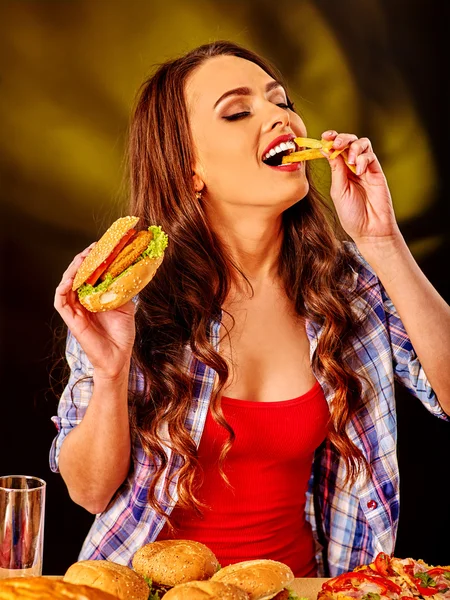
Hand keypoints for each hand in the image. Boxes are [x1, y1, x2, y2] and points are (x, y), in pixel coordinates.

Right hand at [54, 244, 135, 379]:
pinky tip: (70, 279)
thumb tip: (128, 269)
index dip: (93, 259)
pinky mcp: (71, 319)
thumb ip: (122, 289)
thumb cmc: (122, 333)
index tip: (101, 246)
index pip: (89, 273)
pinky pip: (61, 301)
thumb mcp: (125, 305)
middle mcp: (82, 300)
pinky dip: (63, 289)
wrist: (119, 356)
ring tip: (82, 259)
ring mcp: (75, 309)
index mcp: (94, 296)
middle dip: (83, 260)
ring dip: (73, 270)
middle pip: (76, 275)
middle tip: (93, 249)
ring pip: (67, 284)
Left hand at [321, 130, 401, 246]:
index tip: (324, 137)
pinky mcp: (377, 172)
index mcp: (339, 172)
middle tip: (336, 143)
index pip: (334, 150)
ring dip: (354, 146)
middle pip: (349, 142)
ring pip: (362, 144)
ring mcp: (366, 169)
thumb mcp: (338, 191)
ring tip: (351, 159)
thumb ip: (336, 170)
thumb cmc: (351, 215)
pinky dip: (364, 158)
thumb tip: (328, 149)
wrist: (369, 230)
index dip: (330, 140)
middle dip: (342, 138)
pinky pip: (371, 156)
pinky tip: (360, 170)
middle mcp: (352, 168)